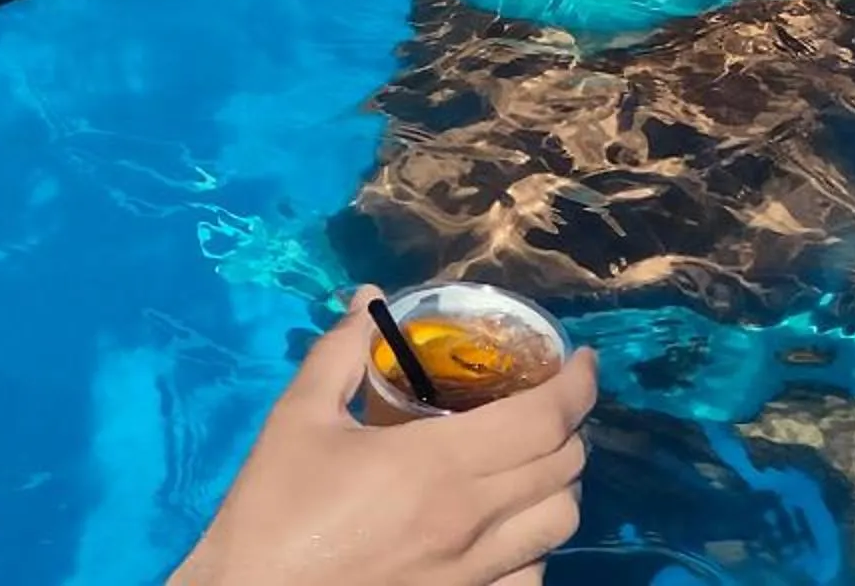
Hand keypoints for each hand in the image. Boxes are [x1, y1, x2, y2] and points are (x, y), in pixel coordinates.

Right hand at [172, 287, 595, 585]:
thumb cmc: (270, 514)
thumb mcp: (298, 419)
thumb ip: (341, 352)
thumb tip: (369, 297)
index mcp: (437, 465)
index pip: (546, 419)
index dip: (579, 384)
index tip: (583, 361)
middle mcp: (469, 523)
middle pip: (564, 470)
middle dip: (570, 429)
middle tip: (548, 406)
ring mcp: (469, 578)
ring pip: (558, 529)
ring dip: (558, 489)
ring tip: (534, 466)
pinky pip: (529, 582)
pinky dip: (534, 550)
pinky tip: (507, 533)